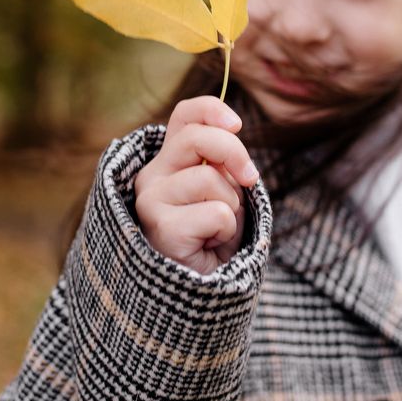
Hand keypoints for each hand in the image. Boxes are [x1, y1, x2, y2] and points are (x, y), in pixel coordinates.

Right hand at [134, 96, 258, 274]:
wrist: (197, 289)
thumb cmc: (211, 237)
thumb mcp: (222, 191)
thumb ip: (222, 163)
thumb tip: (234, 139)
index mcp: (167, 161)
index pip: (185, 116)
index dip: (212, 111)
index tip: (238, 125)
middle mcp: (151, 176)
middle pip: (198, 138)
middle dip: (235, 154)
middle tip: (250, 180)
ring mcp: (151, 201)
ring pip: (211, 180)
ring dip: (231, 206)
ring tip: (217, 229)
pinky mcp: (162, 228)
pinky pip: (217, 213)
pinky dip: (226, 231)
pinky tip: (209, 246)